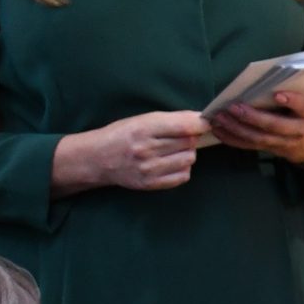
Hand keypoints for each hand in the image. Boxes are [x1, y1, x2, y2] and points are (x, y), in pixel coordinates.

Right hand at [57, 110, 208, 193]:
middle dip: (189, 138)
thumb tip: (202, 120)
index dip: (200, 124)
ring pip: (189, 159)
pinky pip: (183, 176)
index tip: (205, 123)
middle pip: (189, 142)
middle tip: (177, 137)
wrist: (98, 159)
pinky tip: (170, 163)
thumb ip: (172, 119)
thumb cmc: (122, 134)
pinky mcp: (150, 184)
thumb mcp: (143, 119)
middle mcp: (146, 150)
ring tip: (172, 151)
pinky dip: (182, 168)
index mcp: (143, 129)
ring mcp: (148, 169)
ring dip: (186, 153)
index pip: (183, 126)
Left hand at [207, 90, 303, 163]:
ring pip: (260, 138)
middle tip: (233, 107)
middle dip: (253, 117)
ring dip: (237, 128)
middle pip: (276, 126)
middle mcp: (301, 130)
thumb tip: (274, 73)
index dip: (292, 101)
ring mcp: (285, 143)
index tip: (276, 94)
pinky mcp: (271, 149)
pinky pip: (250, 146)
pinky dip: (233, 139)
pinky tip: (219, 131)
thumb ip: (299, 87)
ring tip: (220, 118)